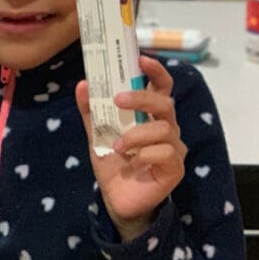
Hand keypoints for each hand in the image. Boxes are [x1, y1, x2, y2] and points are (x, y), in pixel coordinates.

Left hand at [76, 55, 186, 241]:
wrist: (115, 199)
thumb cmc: (112, 163)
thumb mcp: (96, 135)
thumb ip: (90, 111)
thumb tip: (83, 84)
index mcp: (150, 116)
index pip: (161, 87)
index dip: (155, 72)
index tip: (141, 59)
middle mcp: (167, 128)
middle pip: (164, 103)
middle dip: (141, 98)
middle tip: (118, 99)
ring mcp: (174, 148)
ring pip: (164, 129)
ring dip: (136, 134)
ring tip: (117, 146)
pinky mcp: (175, 168)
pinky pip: (165, 152)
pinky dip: (144, 155)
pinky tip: (131, 164)